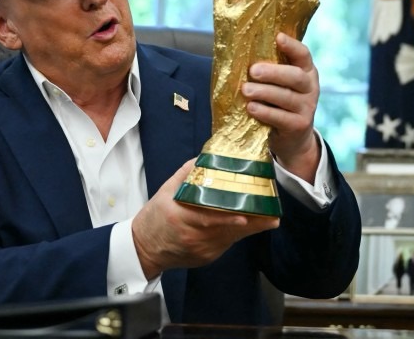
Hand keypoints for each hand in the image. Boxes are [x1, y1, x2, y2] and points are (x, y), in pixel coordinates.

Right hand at [131, 159, 279, 278]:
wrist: (143, 248)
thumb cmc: (155, 217)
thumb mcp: (166, 190)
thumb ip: (188, 173)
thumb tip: (208, 156)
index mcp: (179, 215)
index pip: (208, 215)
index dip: (229, 216)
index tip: (247, 213)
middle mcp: (190, 235)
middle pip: (225, 229)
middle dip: (250, 222)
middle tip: (270, 216)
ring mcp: (199, 249)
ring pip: (229, 238)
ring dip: (248, 228)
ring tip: (267, 219)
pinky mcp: (205, 257)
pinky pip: (225, 245)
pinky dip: (235, 234)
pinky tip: (247, 226)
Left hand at [244, 33, 320, 182]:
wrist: (294, 137)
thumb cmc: (280, 102)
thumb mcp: (281, 84)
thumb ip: (270, 70)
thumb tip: (240, 53)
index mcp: (307, 71)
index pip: (303, 55)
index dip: (292, 46)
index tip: (278, 37)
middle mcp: (311, 87)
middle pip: (296, 76)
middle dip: (274, 72)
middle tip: (253, 71)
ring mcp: (307, 108)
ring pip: (287, 97)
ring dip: (264, 92)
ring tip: (246, 90)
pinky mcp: (300, 126)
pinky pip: (282, 118)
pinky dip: (265, 112)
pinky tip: (251, 108)